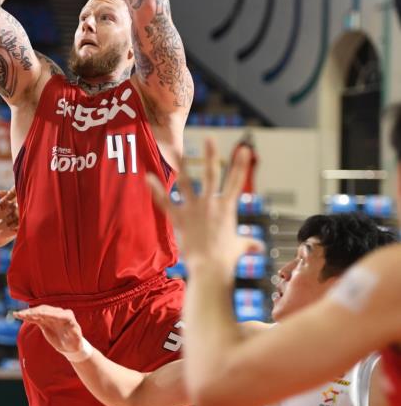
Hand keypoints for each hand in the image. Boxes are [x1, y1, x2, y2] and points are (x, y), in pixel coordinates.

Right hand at [16, 305, 83, 356]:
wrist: (70, 345)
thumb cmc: (75, 342)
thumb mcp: (76, 340)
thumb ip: (74, 333)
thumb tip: (73, 328)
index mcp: (68, 316)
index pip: (56, 314)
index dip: (46, 314)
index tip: (37, 314)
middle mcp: (59, 313)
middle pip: (45, 310)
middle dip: (34, 312)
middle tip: (24, 314)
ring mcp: (51, 316)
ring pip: (38, 312)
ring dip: (28, 313)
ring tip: (18, 314)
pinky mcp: (45, 321)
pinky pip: (35, 318)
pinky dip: (27, 317)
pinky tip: (19, 315)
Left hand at [147, 139, 262, 272]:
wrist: (210, 268)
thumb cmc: (226, 259)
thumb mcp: (239, 247)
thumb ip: (248, 243)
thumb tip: (258, 247)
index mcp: (227, 208)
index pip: (236, 182)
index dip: (240, 164)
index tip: (243, 148)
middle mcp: (211, 203)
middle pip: (211, 174)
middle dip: (211, 155)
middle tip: (209, 138)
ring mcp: (194, 209)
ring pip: (186, 182)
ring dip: (182, 166)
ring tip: (178, 151)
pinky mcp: (179, 218)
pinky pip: (165, 201)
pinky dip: (155, 190)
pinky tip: (147, 177)